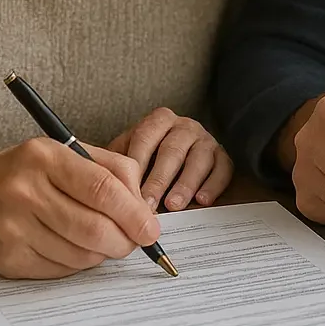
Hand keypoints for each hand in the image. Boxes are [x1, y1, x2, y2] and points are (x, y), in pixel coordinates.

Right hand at [0, 138, 160, 277]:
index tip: (151, 229)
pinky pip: (61, 270)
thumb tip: (144, 206)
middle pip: (95, 227)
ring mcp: (14, 227)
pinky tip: (71, 248)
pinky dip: (77, 264)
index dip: (135, 213)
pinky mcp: (8, 258)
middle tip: (134, 242)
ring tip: (101, 242)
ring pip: (82, 254)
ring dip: (102, 254)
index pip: (103, 188)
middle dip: (125, 241)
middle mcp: (26, 191)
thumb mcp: (59, 153)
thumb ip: (107, 170)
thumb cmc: (19, 174)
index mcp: (45, 156)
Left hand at [108, 108, 232, 211]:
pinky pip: (223, 169)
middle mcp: (185, 126)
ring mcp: (206, 140)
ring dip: (185, 184)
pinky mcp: (223, 157)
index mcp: (159, 121)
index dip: (136, 164)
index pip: (145, 137)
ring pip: (199, 159)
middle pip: (172, 149)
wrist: (175, 163)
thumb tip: (101, 181)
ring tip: (174, 205)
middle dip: (159, 179)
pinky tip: (202, 201)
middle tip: (148, 205)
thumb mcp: (129, 155)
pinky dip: (213, 185)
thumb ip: (119, 164)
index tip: (127, 190)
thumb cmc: (147, 162)